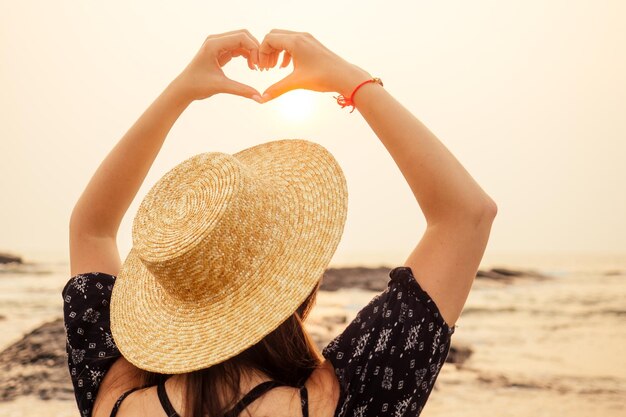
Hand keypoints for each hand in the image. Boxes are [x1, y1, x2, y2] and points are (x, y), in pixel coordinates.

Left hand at [173, 29, 262, 101]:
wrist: (184, 88)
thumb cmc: (197, 85)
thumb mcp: (221, 86)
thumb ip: (241, 90)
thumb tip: (260, 97)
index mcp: (214, 44)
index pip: (241, 37)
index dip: (254, 48)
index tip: (260, 64)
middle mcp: (216, 40)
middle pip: (243, 35)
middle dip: (255, 48)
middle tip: (261, 65)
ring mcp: (218, 44)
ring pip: (242, 41)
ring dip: (252, 52)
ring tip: (257, 68)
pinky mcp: (220, 51)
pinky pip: (238, 48)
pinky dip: (247, 55)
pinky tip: (251, 67)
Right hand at [257, 29, 371, 101]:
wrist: (345, 76)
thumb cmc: (323, 77)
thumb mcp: (296, 83)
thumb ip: (277, 89)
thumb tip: (262, 99)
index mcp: (295, 41)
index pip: (269, 39)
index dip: (262, 53)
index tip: (262, 68)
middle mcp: (301, 36)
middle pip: (275, 36)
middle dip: (268, 51)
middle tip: (267, 67)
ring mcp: (308, 39)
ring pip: (284, 39)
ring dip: (276, 52)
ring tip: (274, 68)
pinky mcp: (313, 45)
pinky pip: (293, 43)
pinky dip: (286, 53)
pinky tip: (286, 67)